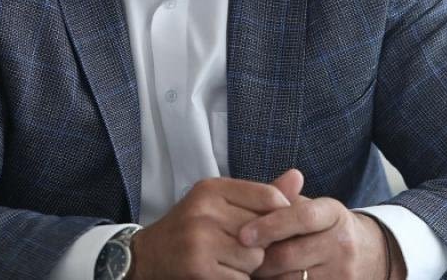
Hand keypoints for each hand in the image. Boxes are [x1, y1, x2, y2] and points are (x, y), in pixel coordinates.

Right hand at [127, 176, 292, 279]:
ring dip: (247, 268)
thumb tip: (299, 176)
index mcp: (212, 188)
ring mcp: (200, 239)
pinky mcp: (198, 267)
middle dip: (258, 247)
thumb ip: (259, 196)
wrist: (147, 257)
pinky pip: (241, 279)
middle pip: (264, 232)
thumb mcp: (220, 204)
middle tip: (239, 250)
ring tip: (227, 263)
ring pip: (254, 258)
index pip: (269, 196)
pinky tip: (220, 275)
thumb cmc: (191, 230)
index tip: (273, 231)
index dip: (280, 217)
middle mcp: (205, 209)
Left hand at [240, 174, 402, 279]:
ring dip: (266, 277)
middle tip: (238, 256)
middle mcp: (342, 243)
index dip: (271, 225)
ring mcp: (342, 273)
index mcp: (333, 213)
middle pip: (291, 254)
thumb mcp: (309, 207)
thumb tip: (275, 183)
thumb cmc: (321, 227)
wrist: (366, 255)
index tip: (242, 234)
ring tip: (250, 269)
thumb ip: (285, 198)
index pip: (302, 217)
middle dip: (260, 257)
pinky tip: (268, 279)